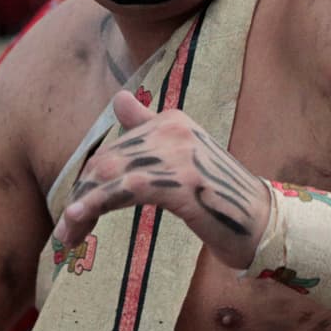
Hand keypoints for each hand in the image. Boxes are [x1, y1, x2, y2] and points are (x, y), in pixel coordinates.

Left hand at [54, 92, 270, 269]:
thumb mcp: (183, 160)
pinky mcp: (181, 181)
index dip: (92, 181)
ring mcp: (178, 154)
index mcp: (172, 120)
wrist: (264, 226)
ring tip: (67, 234)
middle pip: (108, 162)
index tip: (78, 211)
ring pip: (110, 175)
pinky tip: (77, 222)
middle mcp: (173, 129)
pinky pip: (125, 189)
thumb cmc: (221, 199)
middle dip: (82, 197)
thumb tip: (120, 97)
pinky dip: (96, 205)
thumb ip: (148, 130)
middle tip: (67, 231)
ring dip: (82, 207)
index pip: (115, 149)